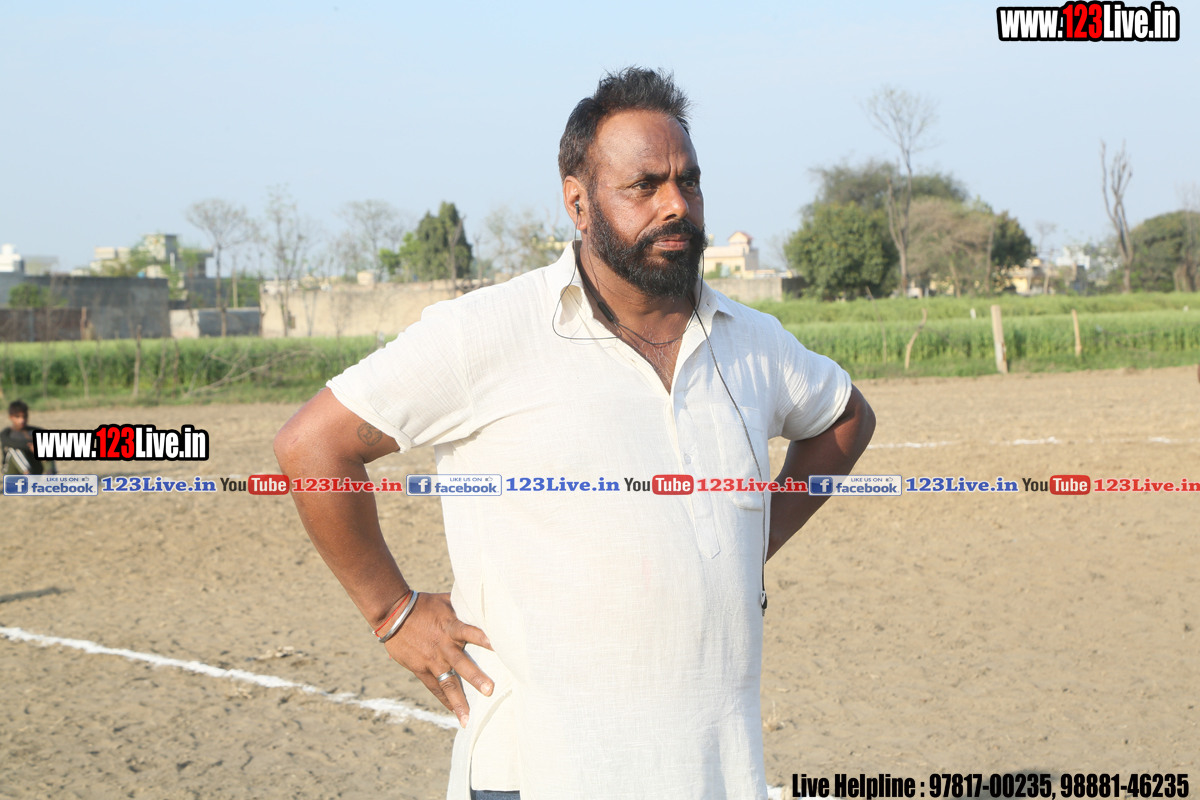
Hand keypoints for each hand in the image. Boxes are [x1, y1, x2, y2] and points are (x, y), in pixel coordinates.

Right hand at [383, 591, 492, 726]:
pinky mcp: (420, 669)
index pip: (470, 632)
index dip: (483, 638)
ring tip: (468, 719)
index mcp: (451, 627)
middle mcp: (443, 646)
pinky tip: (455, 712)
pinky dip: (445, 700)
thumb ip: (465, 604)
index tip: (497, 646)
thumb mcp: (446, 600)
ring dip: (459, 701)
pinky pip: (435, 687)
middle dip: (475, 677)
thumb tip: (485, 599)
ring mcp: (432, 660)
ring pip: (447, 682)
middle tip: (489, 691)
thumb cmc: (424, 604)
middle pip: (461, 663)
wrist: (393, 613)